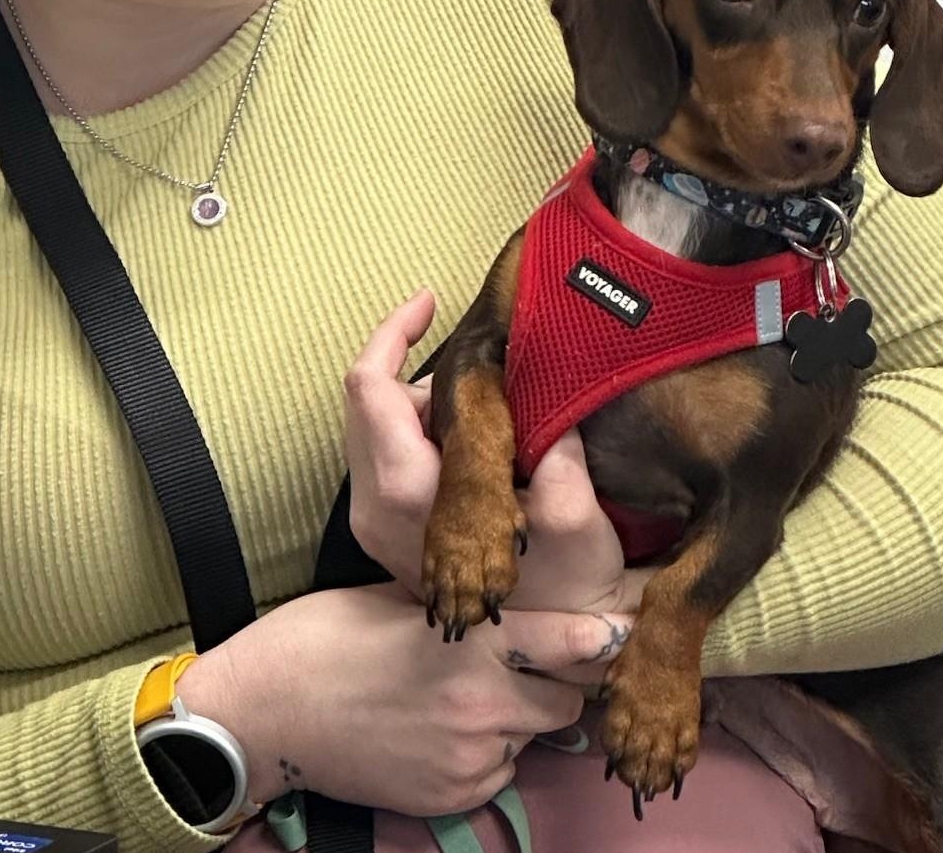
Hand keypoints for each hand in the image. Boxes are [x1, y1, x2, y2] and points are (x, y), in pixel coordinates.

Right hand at [176, 583, 632, 816]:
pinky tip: (440, 731)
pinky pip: (498, 772)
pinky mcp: (452, 797)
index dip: (604, 635)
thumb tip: (514, 600)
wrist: (267, 709)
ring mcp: (470, 756)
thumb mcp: (404, 598)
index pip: (574, 640)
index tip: (626, 629)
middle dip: (555, 680)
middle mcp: (484, 702)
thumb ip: (467, 605)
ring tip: (464, 697)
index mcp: (474, 639)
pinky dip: (486, 753)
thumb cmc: (329, 635)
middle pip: (568, 699)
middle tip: (521, 663)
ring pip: (531, 736)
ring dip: (516, 717)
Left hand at [345, 290, 635, 617]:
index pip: (369, 386)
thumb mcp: (574, 518)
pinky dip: (424, 424)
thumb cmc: (568, 584)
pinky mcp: (386, 524)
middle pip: (368, 398)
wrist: (558, 642)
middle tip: (483, 368)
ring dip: (426, 397)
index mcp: (408, 493)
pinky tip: (477, 436)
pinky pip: (388, 448)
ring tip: (491, 408)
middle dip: (417, 365)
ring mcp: (375, 519)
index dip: (395, 330)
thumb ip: (558, 452)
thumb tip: (544, 386)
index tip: (433, 301)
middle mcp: (375, 506)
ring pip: (377, 422)